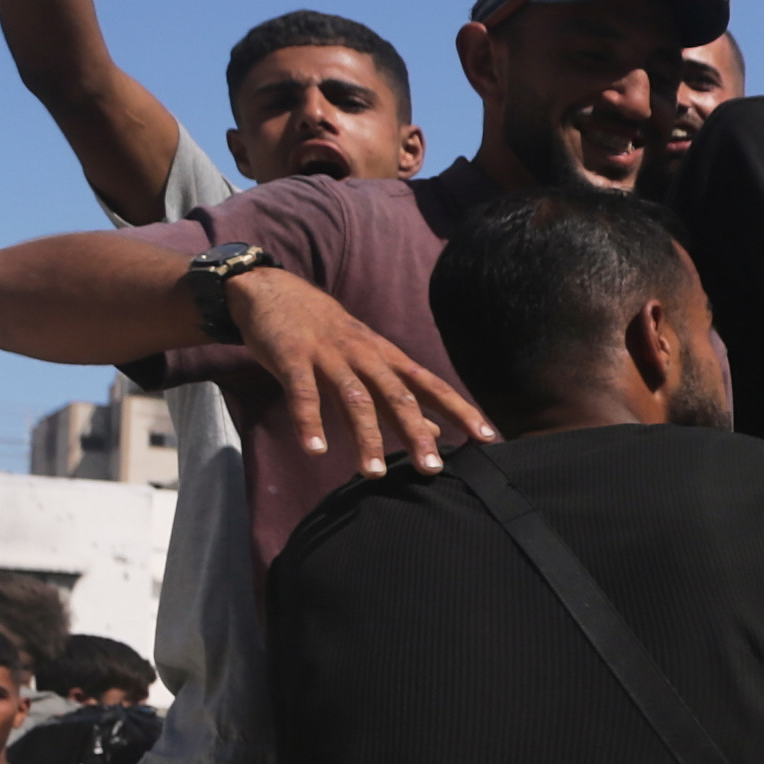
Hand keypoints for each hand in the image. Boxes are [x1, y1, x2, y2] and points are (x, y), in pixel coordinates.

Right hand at [232, 264, 496, 479]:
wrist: (275, 290)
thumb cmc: (328, 334)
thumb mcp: (369, 361)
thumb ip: (398, 397)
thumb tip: (434, 432)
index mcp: (386, 358)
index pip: (431, 386)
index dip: (460, 411)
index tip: (488, 438)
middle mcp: (365, 356)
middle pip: (398, 396)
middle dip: (417, 433)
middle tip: (431, 468)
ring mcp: (329, 355)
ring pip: (354, 399)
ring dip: (366, 437)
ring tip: (373, 473)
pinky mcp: (293, 357)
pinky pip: (303, 393)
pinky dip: (309, 421)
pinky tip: (315, 449)